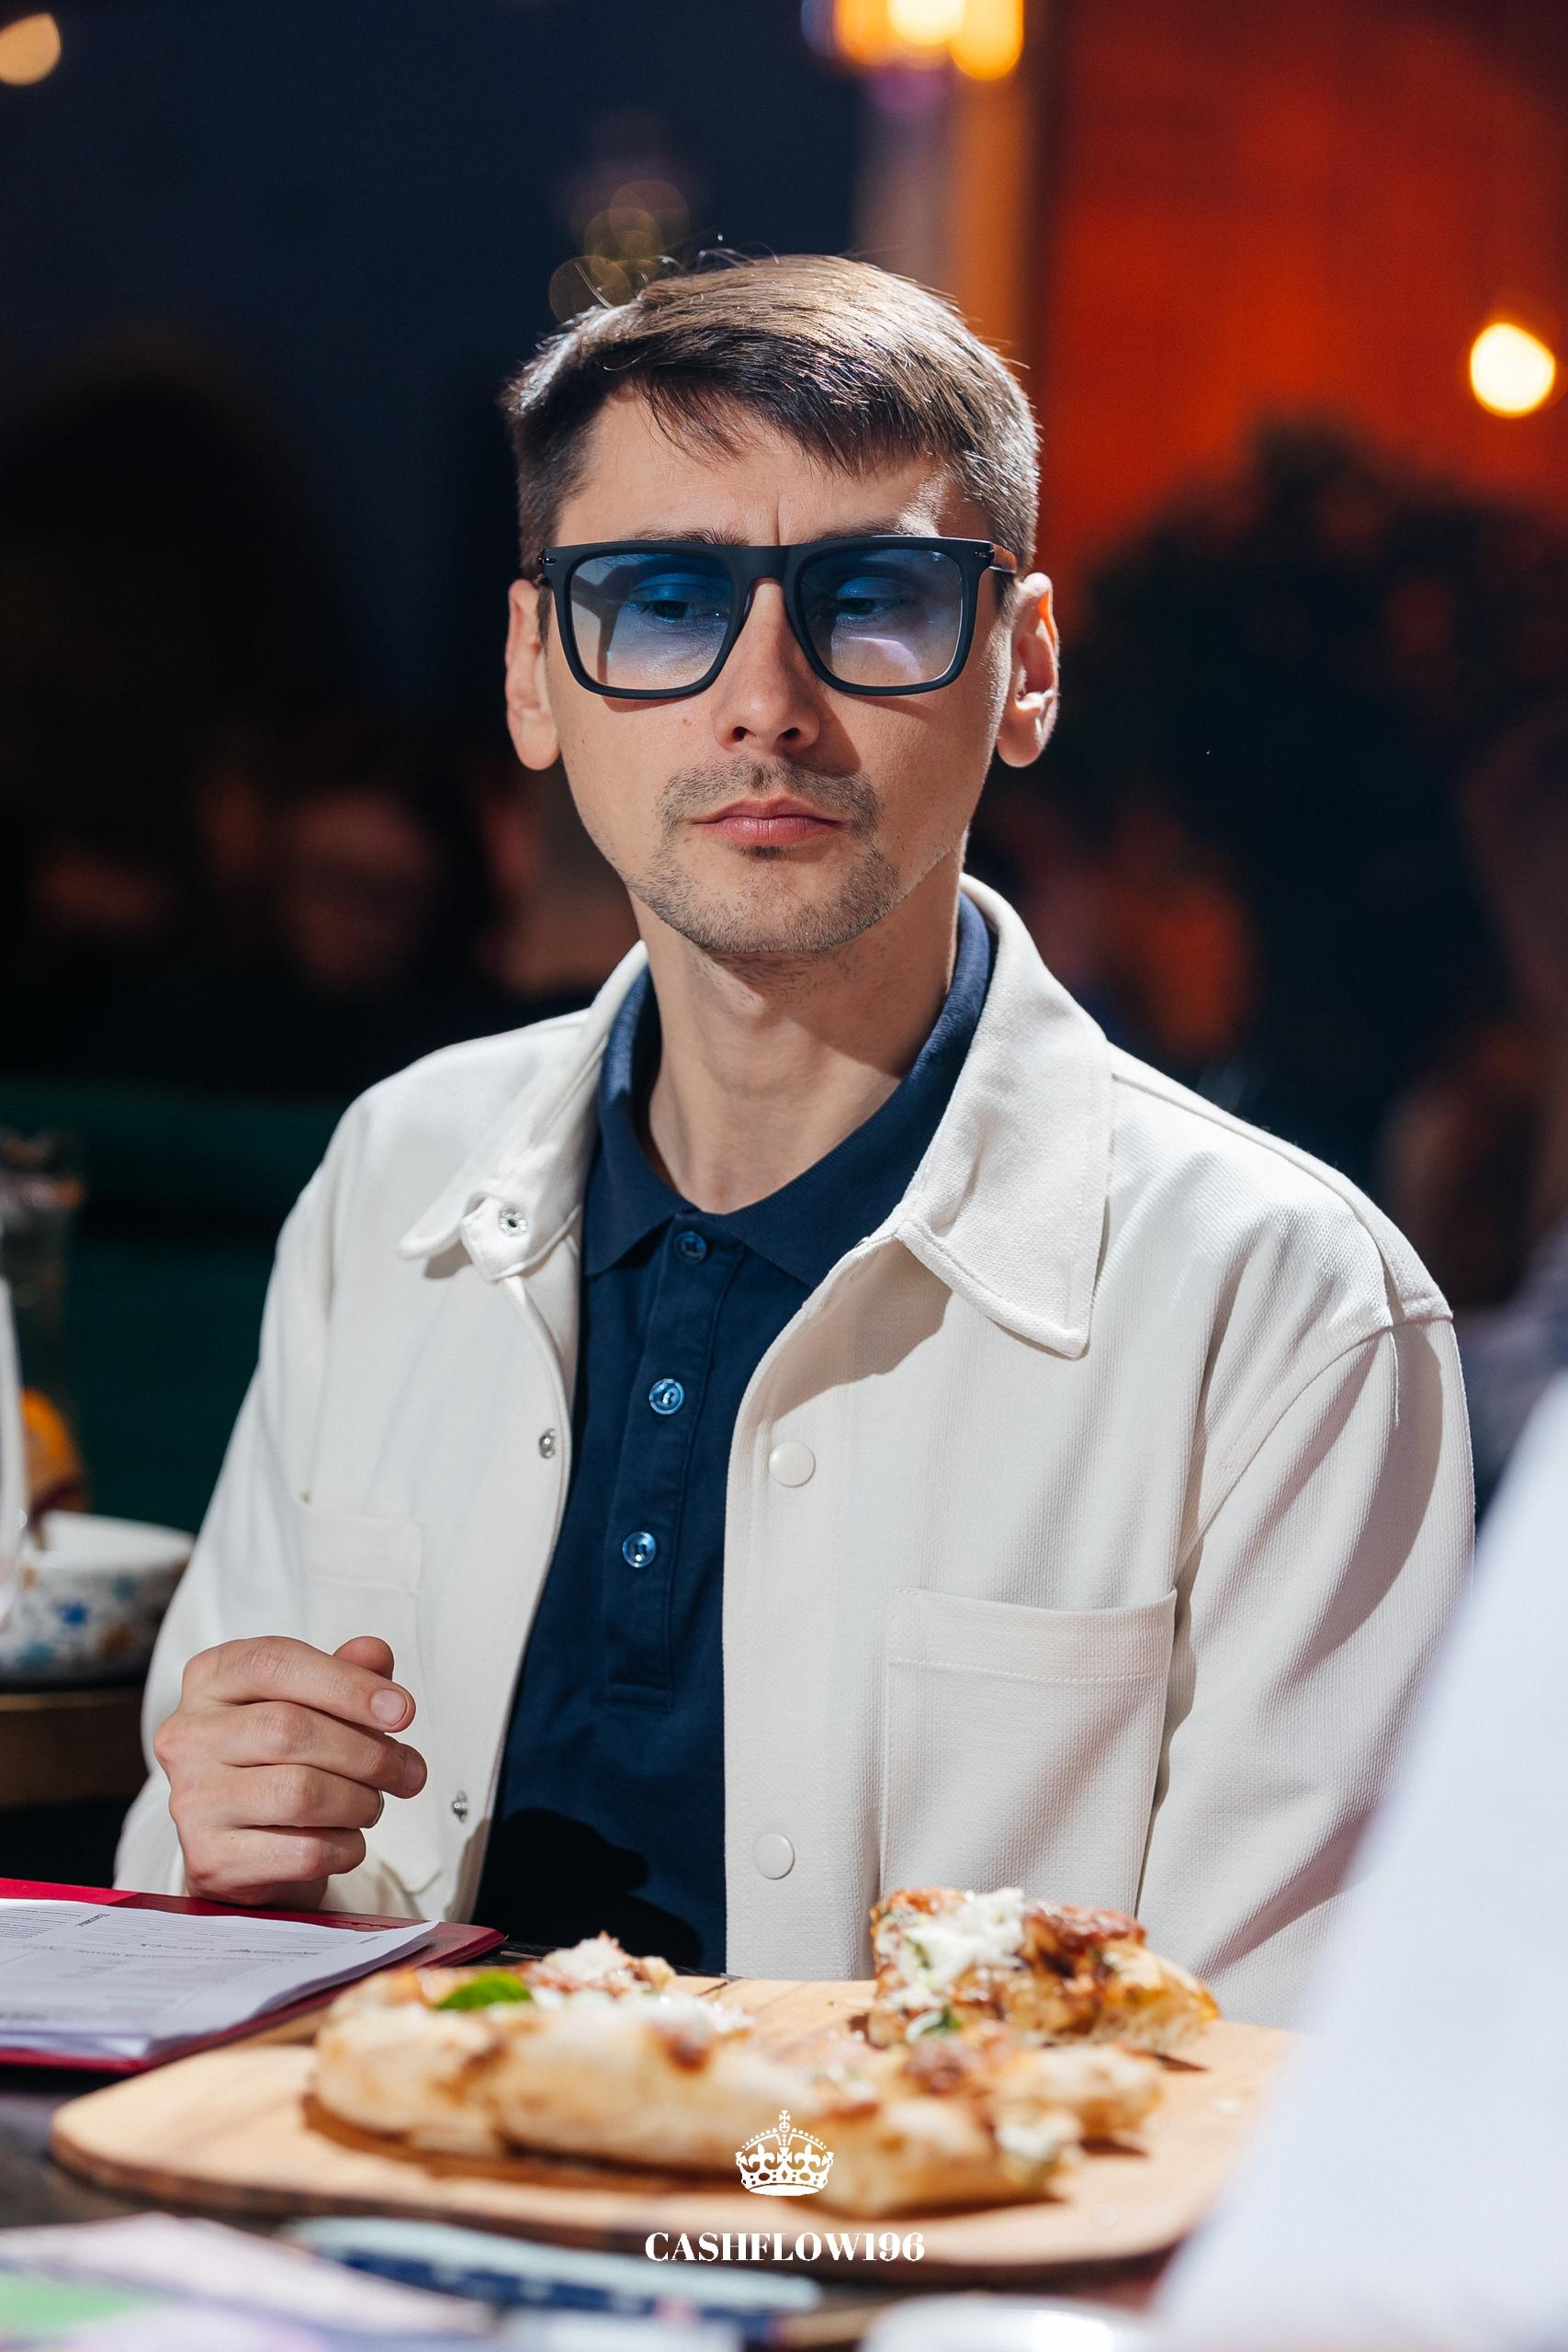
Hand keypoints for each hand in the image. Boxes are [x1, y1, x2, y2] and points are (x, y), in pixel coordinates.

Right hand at [153, 1634, 427, 1906]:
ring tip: (373, 1804)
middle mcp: (187, 1735)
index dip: (347, 1684)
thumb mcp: (312, 1703)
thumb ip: (344, 1672)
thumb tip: (374, 1654)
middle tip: (409, 1771)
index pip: (275, 1664)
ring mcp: (192, 1800)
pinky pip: (302, 1851)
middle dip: (369, 1752)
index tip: (402, 1710)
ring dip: (360, 1802)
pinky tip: (348, 1839)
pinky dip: (345, 1846)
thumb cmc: (280, 1760)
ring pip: (299, 1792)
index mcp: (210, 1679)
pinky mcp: (210, 1860)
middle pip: (289, 1729)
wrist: (243, 1847)